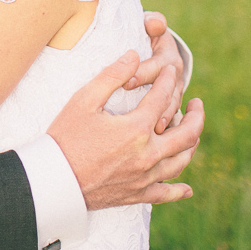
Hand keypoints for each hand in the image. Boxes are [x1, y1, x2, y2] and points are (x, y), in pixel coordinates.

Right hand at [48, 51, 203, 209]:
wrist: (54, 179)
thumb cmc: (65, 136)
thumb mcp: (84, 100)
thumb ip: (111, 76)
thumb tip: (133, 55)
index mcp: (137, 128)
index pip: (163, 98)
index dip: (169, 81)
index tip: (171, 71)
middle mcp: (148, 154)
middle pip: (187, 133)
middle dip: (196, 115)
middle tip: (197, 104)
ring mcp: (145, 176)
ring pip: (181, 161)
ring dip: (192, 144)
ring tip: (193, 133)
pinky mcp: (137, 194)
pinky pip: (166, 193)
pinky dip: (179, 190)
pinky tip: (187, 188)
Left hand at [124, 12, 186, 133]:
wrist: (157, 54)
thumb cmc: (147, 39)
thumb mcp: (150, 28)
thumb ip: (153, 23)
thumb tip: (156, 22)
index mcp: (169, 60)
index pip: (158, 69)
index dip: (142, 74)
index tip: (126, 82)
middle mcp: (176, 80)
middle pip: (168, 95)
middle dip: (153, 106)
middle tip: (134, 115)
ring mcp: (175, 97)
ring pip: (172, 113)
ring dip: (161, 123)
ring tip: (146, 133)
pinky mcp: (169, 111)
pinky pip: (171, 126)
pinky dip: (164, 136)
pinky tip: (151, 146)